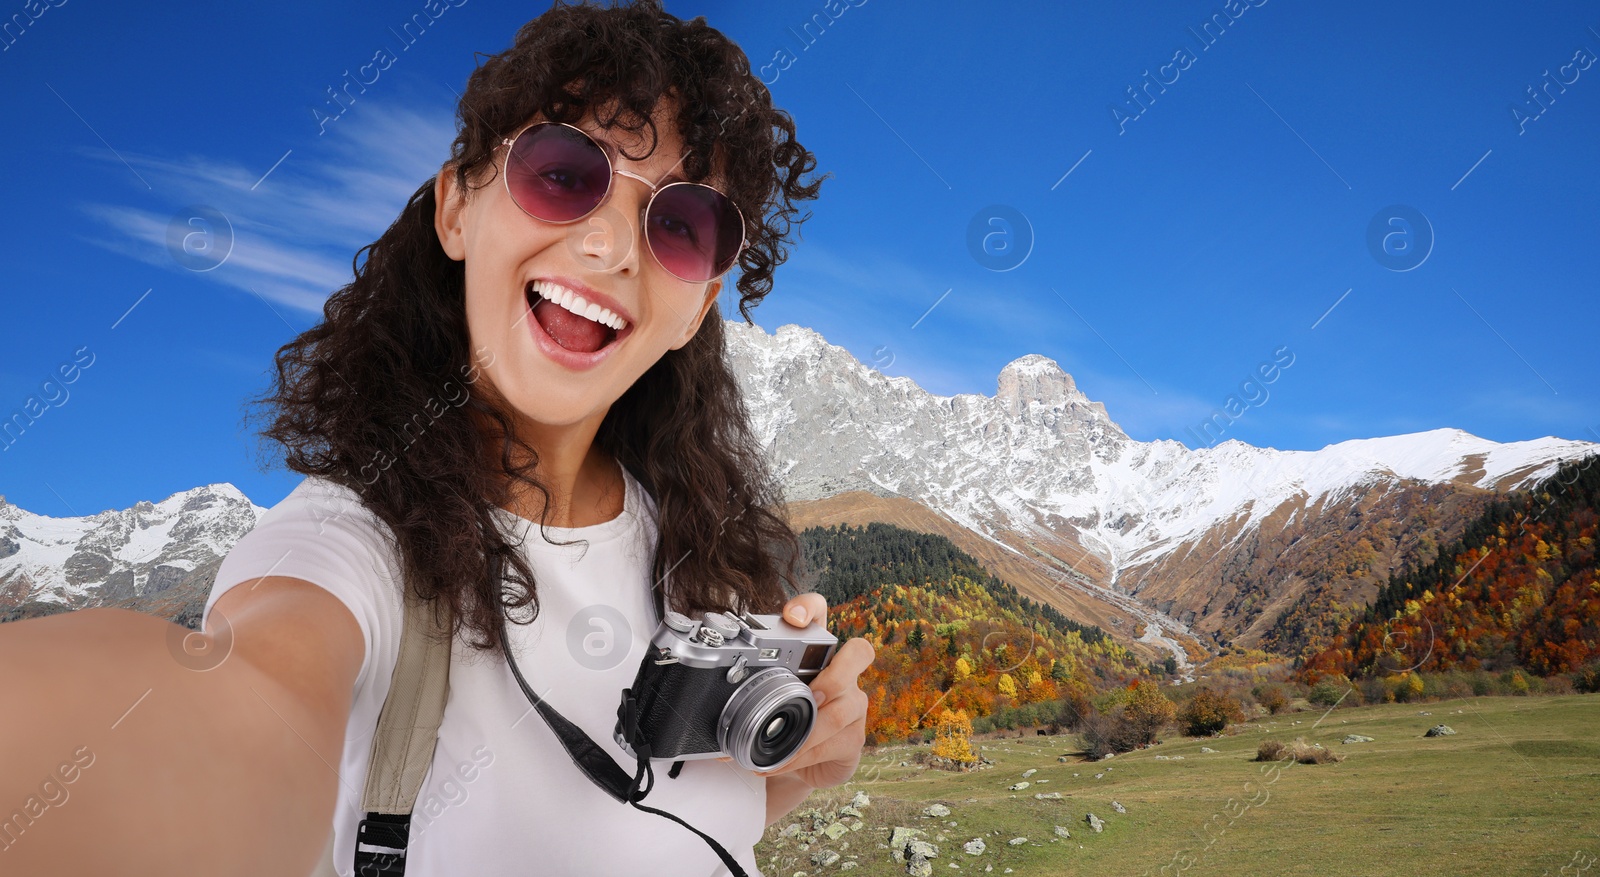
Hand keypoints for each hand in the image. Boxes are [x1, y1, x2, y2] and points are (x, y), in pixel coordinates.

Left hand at [715, 592, 875, 789]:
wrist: (801, 763)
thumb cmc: (785, 721)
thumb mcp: (767, 700)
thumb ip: (747, 692)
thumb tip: (705, 697)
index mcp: (815, 653)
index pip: (820, 614)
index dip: (810, 608)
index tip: (792, 617)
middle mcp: (842, 673)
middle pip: (859, 652)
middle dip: (836, 673)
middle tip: (812, 694)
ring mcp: (853, 704)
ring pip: (844, 709)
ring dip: (810, 731)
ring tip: (785, 746)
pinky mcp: (854, 737)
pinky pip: (834, 742)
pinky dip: (804, 755)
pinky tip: (786, 760)